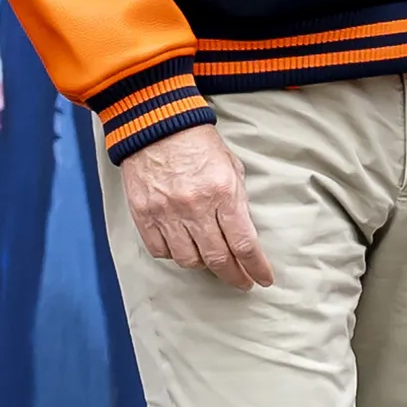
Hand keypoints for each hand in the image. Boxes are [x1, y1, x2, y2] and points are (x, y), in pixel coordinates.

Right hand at [120, 120, 272, 285]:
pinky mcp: (144, 215)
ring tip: (210, 259)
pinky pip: (161, 251)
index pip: (244, 244)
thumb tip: (244, 233)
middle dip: (234, 276)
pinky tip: (182, 246)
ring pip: (189, 260)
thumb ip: (238, 201)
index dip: (256, 268)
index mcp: (222, 193)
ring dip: (203, 264)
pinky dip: (174, 254)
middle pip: (218, 259)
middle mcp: (195, 207)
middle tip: (241, 281)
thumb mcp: (231, 167)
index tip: (262, 279)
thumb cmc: (197, 143)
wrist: (156, 124)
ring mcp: (167, 213)